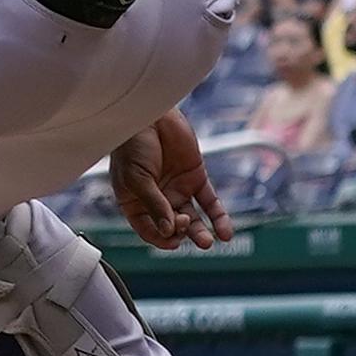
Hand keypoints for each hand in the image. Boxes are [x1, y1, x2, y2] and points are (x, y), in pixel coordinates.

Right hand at [107, 112, 229, 250]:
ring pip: (193, 219)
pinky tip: (224, 232)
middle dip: (181, 232)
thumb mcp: (136, 178)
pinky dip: (218, 217)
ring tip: (207, 241)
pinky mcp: (195, 178)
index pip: (150, 230)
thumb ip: (154, 204)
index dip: (160, 238)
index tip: (171, 238)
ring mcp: (177, 189)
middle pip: (173, 227)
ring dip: (200, 233)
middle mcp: (158, 199)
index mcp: (136, 202)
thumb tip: (168, 230)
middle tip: (184, 224)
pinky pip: (210, 203)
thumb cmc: (131, 144)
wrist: (148, 115)